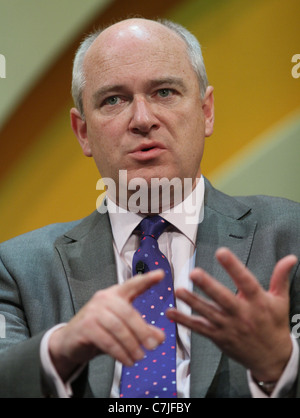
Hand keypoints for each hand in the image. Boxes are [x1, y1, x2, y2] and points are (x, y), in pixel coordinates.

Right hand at [49, 270, 164, 380]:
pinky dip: (120, 352)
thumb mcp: (123, 328)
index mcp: (116, 294)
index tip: (161, 274)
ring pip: (118, 328)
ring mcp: (93, 311)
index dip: (146, 280)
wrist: (70, 341)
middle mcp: (104, 298)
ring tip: (140, 357)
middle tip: (153, 346)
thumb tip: (160, 338)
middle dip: (142, 331)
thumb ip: (142, 329)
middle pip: (128, 313)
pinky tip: (127, 360)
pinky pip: (107, 340)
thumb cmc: (99, 330)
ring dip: (131, 345)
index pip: (133, 284)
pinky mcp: (85, 327)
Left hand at [167, 247, 297, 381]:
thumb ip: (281, 277)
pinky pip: (199, 328)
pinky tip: (171, 312)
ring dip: (193, 302)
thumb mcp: (281, 301)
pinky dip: (184, 321)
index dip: (233, 267)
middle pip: (224, 298)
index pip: (245, 281)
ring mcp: (229, 327)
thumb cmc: (275, 325)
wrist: (272, 359)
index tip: (221, 252)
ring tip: (179, 290)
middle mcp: (242, 314)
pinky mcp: (219, 337)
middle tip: (194, 272)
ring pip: (208, 313)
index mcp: (258, 302)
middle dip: (208, 286)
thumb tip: (291, 257)